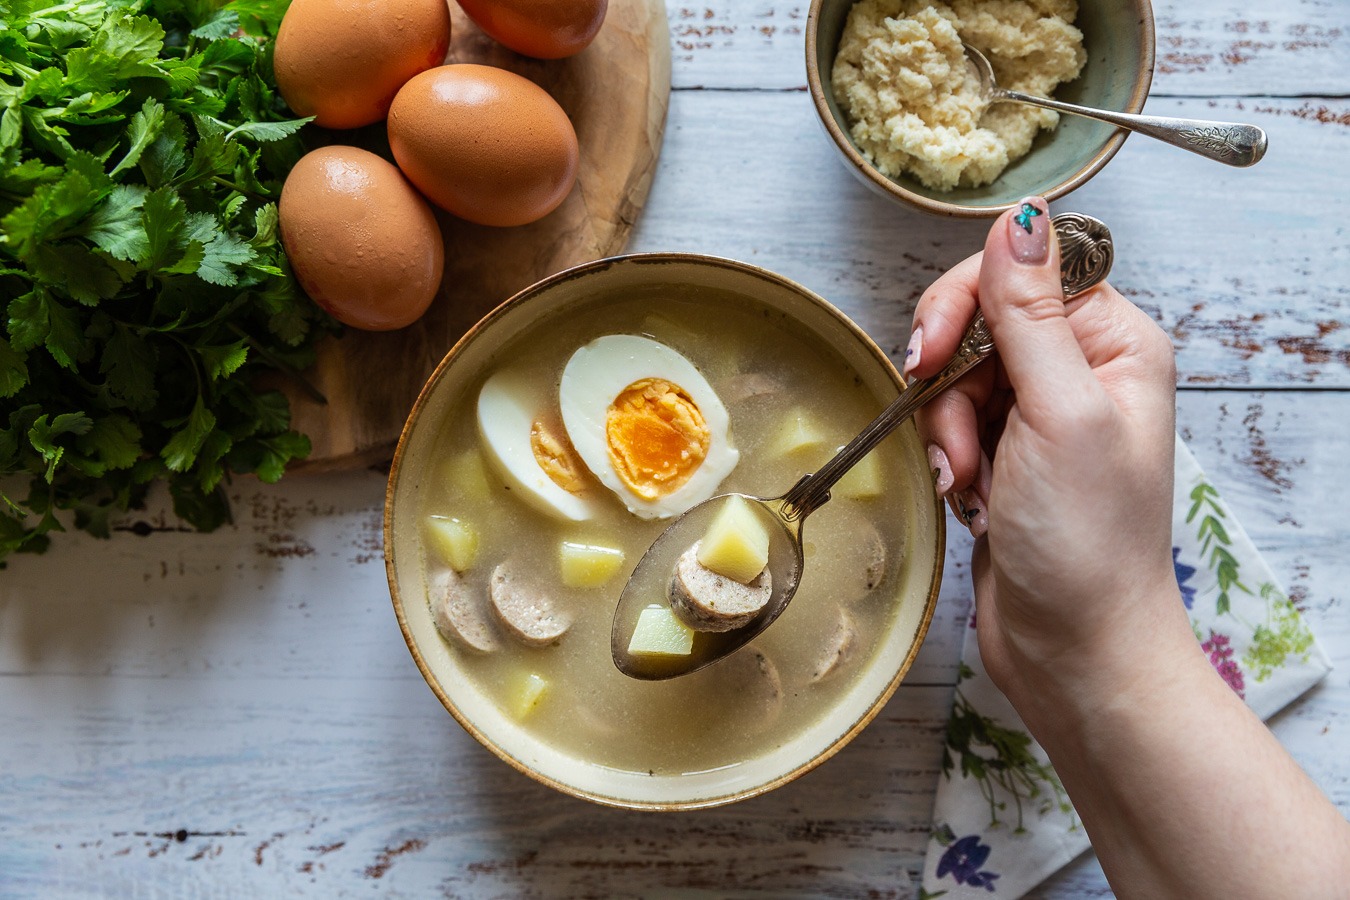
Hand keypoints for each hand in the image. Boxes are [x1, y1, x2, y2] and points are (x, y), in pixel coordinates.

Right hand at [906, 198, 1187, 705]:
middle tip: (952, 436)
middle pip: (980, 321)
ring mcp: (1040, 414)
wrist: (1074, 650)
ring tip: (966, 482)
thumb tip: (1021, 218)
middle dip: (949, 381)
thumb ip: (1030, 314)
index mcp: (1115, 344)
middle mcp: (1081, 369)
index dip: (968, 300)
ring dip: (944, 429)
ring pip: (955, 375)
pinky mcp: (1006, 454)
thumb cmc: (1088, 545)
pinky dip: (943, 456)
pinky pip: (949, 422)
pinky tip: (962, 495)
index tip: (932, 353)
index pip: (1025, 270)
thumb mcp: (1060, 415)